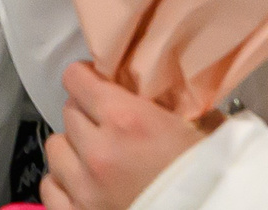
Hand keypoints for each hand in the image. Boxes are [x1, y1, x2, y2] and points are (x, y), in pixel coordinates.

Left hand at [42, 62, 215, 209]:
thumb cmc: (216, 179)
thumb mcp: (205, 131)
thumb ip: (172, 105)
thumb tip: (158, 88)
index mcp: (128, 120)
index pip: (76, 79)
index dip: (87, 79)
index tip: (95, 83)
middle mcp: (99, 151)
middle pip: (69, 113)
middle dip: (88, 116)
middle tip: (110, 126)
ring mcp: (85, 188)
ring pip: (56, 148)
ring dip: (74, 149)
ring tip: (99, 158)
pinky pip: (51, 187)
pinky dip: (65, 184)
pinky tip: (86, 184)